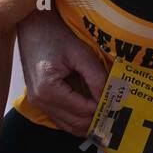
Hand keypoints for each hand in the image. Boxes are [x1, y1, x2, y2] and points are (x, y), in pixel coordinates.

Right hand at [16, 8, 107, 134]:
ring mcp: (38, 103)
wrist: (32, 26)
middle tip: (117, 111)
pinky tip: (92, 111)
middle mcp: (40, 101)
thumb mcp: (80, 53)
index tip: (119, 102)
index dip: (103, 108)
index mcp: (48, 90)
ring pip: (69, 126)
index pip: (83, 111)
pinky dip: (78, 119)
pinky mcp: (40, 101)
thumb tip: (109, 98)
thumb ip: (96, 77)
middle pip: (76, 123)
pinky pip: (62, 119)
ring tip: (108, 113)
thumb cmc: (55, 35)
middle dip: (98, 119)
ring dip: (89, 122)